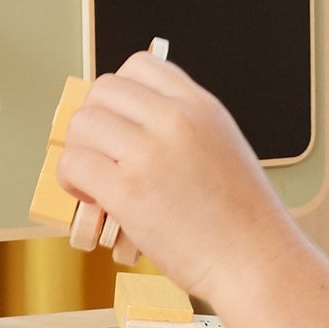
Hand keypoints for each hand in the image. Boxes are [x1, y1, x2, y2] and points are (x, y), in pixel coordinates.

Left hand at [55, 54, 298, 302]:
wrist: (257, 262)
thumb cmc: (244, 223)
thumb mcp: (225, 149)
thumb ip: (186, 130)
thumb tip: (137, 130)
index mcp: (202, 107)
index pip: (140, 65)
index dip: (120, 94)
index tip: (120, 123)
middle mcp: (176, 121)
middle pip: (104, 90)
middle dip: (93, 123)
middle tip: (101, 155)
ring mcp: (151, 154)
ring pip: (83, 124)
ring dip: (79, 152)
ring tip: (94, 181)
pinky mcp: (129, 192)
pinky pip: (75, 165)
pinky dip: (71, 182)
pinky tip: (91, 200)